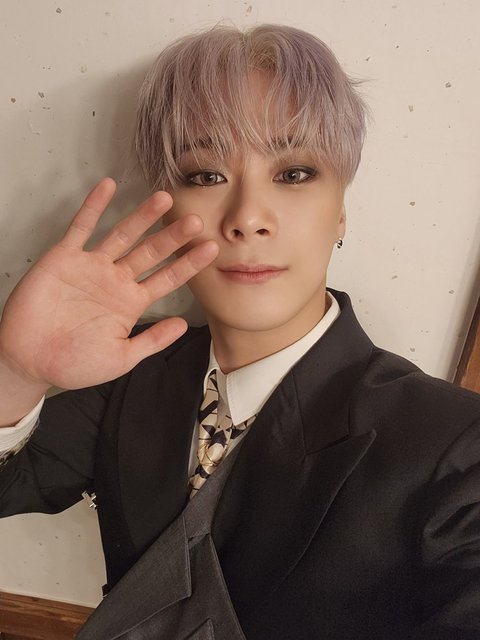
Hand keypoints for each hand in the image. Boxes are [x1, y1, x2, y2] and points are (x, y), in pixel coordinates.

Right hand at [0, 178, 217, 390]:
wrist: (30, 361)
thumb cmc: (73, 364)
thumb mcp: (122, 358)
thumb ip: (152, 340)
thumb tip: (183, 325)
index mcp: (130, 303)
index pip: (167, 279)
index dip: (188, 264)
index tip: (211, 249)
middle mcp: (115, 281)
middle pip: (150, 252)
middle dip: (173, 237)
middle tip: (195, 220)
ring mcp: (91, 267)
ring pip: (122, 235)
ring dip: (142, 216)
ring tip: (164, 198)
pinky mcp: (64, 258)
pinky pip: (81, 227)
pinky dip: (93, 207)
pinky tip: (107, 186)